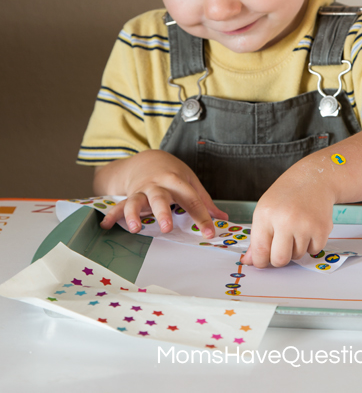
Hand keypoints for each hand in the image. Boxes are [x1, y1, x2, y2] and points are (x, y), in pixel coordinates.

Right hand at [95, 150, 227, 237]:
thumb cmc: (173, 174)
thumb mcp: (190, 182)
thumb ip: (204, 201)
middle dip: (162, 212)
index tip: (209, 233)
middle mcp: (158, 185)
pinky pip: (118, 206)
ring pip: (136, 201)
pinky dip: (112, 215)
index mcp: (177, 181)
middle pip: (160, 198)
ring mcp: (142, 191)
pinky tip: (105, 226)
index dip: (202, 216)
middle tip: (167, 227)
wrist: (148, 160)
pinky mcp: (129, 196)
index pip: (192, 199)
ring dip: (134, 214)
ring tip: (135, 228)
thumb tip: (224, 218)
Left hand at [241, 159, 334, 267]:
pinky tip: (308, 226)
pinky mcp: (322, 229)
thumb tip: (251, 261)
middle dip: (279, 259)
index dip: (260, 261)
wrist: (314, 178)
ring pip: (297, 256)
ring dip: (296, 248)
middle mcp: (285, 220)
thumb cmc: (287, 194)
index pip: (260, 250)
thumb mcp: (265, 209)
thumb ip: (257, 236)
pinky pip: (313, 250)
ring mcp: (305, 225)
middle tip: (281, 247)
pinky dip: (310, 244)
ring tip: (297, 228)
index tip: (262, 261)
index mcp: (266, 214)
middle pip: (280, 260)